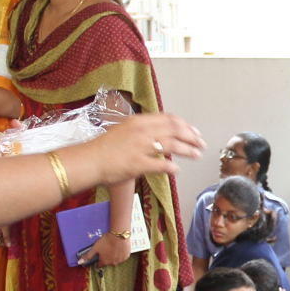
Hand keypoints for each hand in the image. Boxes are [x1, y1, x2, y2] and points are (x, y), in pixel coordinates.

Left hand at [79, 231, 130, 267]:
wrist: (119, 235)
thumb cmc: (106, 241)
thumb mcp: (95, 248)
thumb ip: (88, 256)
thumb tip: (79, 262)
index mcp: (104, 262)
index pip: (99, 265)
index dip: (98, 261)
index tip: (99, 256)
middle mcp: (112, 263)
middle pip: (108, 262)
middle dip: (106, 257)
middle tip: (106, 249)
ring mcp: (120, 260)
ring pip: (115, 260)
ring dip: (114, 256)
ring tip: (113, 247)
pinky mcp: (126, 256)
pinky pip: (122, 257)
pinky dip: (120, 254)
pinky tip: (119, 248)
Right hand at [87, 113, 203, 186]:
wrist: (88, 160)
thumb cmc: (104, 148)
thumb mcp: (124, 131)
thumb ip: (143, 132)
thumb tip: (159, 137)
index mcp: (139, 121)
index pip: (169, 119)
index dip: (185, 125)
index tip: (194, 131)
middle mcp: (142, 131)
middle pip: (175, 130)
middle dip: (191, 136)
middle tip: (201, 144)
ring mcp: (140, 147)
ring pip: (172, 145)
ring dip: (188, 150)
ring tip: (196, 155)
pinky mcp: (138, 163)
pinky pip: (161, 165)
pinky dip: (172, 167)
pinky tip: (177, 170)